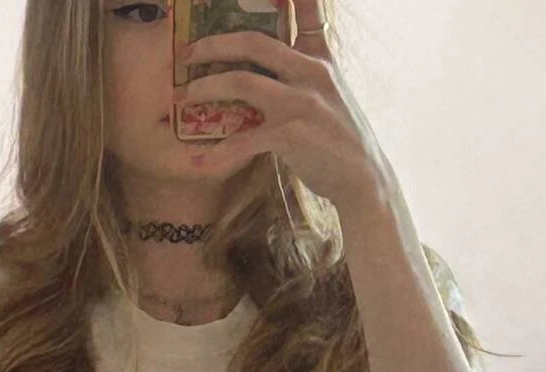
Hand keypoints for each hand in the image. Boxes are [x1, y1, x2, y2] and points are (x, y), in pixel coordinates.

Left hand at [174, 0, 391, 212]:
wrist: (362, 180)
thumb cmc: (340, 140)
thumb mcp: (331, 94)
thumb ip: (304, 72)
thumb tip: (270, 67)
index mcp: (318, 59)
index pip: (306, 12)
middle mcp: (310, 72)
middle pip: (252, 42)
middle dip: (212, 45)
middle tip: (186, 54)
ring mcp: (300, 102)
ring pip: (240, 81)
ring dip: (204, 87)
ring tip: (183, 97)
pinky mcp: (291, 134)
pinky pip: (244, 139)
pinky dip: (218, 152)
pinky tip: (199, 160)